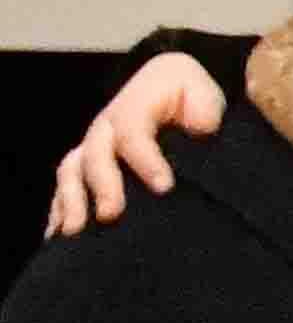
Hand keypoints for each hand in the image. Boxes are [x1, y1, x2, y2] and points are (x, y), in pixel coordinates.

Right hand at [41, 47, 219, 238]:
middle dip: (103, 186)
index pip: (133, 132)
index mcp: (134, 107)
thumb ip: (202, 108)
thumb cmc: (189, 95)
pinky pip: (65, 187)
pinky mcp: (85, 166)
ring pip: (71, 172)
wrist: (171, 88)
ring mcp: (92, 147)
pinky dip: (60, 209)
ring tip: (75, 231)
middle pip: (96, 156)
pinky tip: (59, 234)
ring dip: (72, 201)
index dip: (145, 159)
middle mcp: (105, 127)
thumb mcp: (201, 93)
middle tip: (111, 215)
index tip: (164, 186)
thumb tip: (201, 126)